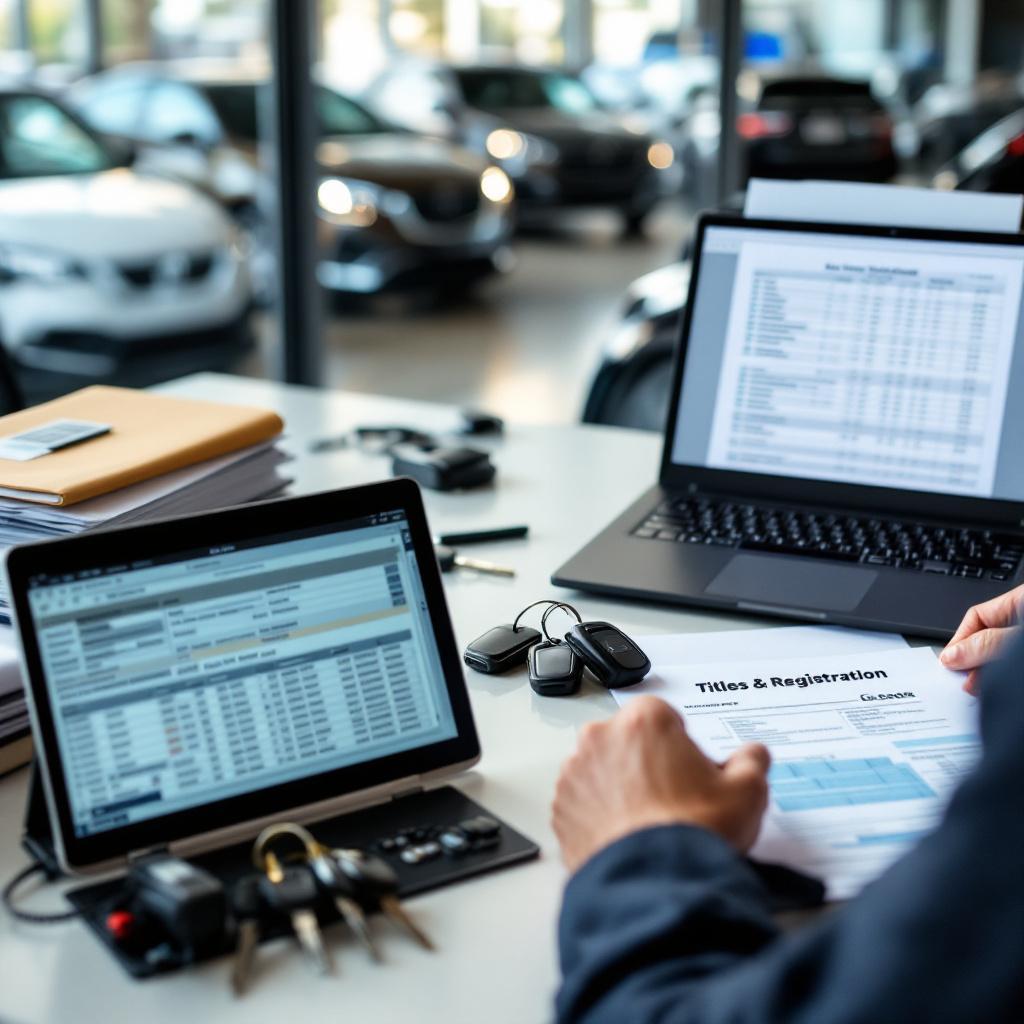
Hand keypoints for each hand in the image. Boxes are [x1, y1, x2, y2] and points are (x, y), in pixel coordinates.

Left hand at [551, 696, 770, 873]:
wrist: (654, 884)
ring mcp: (575, 773)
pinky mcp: (560, 808)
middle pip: (629, 740)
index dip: (680, 743)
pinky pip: (583, 802)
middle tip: (673, 798)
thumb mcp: (747, 792)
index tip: (689, 768)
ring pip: (602, 770)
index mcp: (644, 720)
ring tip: (649, 822)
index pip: (663, 716)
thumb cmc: (693, 832)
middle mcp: (602, 737)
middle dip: (647, 761)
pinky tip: (626, 836)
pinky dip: (599, 814)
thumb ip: (751, 762)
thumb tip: (752, 756)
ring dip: (620, 787)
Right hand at [940, 584, 1023, 693]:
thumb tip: (952, 655)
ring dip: (984, 671)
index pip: (976, 616)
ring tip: (975, 687)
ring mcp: (1022, 643)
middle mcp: (1021, 619)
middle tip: (960, 678)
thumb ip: (987, 645)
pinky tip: (991, 687)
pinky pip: (1009, 665)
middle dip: (971, 659)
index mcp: (1020, 601)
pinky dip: (1001, 676)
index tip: (948, 661)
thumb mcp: (1017, 639)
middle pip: (985, 637)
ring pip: (996, 654)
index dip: (959, 639)